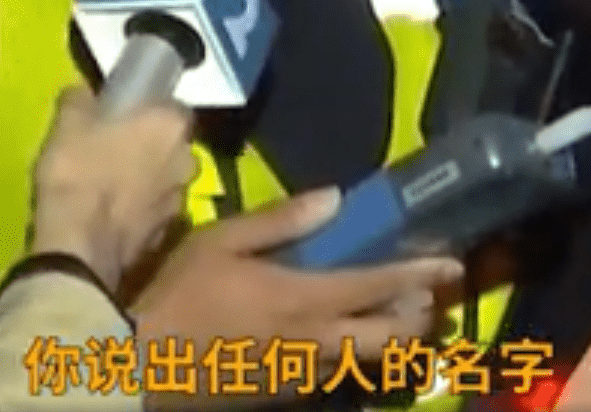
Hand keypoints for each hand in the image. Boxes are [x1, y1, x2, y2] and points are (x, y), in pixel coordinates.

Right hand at [29, 85, 194, 292]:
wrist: (80, 244)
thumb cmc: (78, 172)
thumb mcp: (67, 124)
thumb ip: (80, 100)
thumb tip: (83, 92)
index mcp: (171, 123)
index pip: (170, 106)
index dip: (146, 110)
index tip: (123, 117)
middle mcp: (187, 157)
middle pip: (171, 143)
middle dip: (149, 145)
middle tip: (114, 149)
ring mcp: (181, 196)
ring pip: (166, 177)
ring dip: (147, 178)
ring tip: (112, 184)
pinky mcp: (168, 230)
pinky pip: (155, 209)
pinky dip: (140, 208)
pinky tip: (113, 213)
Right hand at [134, 188, 463, 409]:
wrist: (138, 371)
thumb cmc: (177, 298)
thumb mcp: (221, 242)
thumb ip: (281, 221)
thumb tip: (336, 199)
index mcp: (303, 299)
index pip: (378, 286)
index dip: (420, 274)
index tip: (451, 263)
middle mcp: (315, 343)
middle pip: (390, 337)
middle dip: (419, 317)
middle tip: (430, 296)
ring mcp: (302, 376)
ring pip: (367, 360)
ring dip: (392, 339)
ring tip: (400, 316)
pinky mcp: (284, 397)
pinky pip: (335, 376)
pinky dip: (354, 356)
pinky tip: (345, 340)